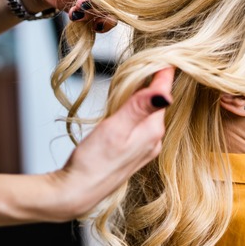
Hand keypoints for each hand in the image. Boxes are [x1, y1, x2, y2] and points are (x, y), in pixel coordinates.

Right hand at [53, 67, 174, 219]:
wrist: (77, 192)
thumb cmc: (93, 162)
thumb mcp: (115, 129)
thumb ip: (139, 108)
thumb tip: (166, 92)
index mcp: (153, 130)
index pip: (164, 93)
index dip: (163, 71)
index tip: (167, 53)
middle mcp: (155, 139)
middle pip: (158, 102)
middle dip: (155, 82)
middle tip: (151, 59)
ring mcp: (146, 147)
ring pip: (149, 113)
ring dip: (144, 96)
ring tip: (139, 77)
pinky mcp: (135, 152)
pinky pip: (141, 124)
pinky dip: (136, 110)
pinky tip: (127, 106)